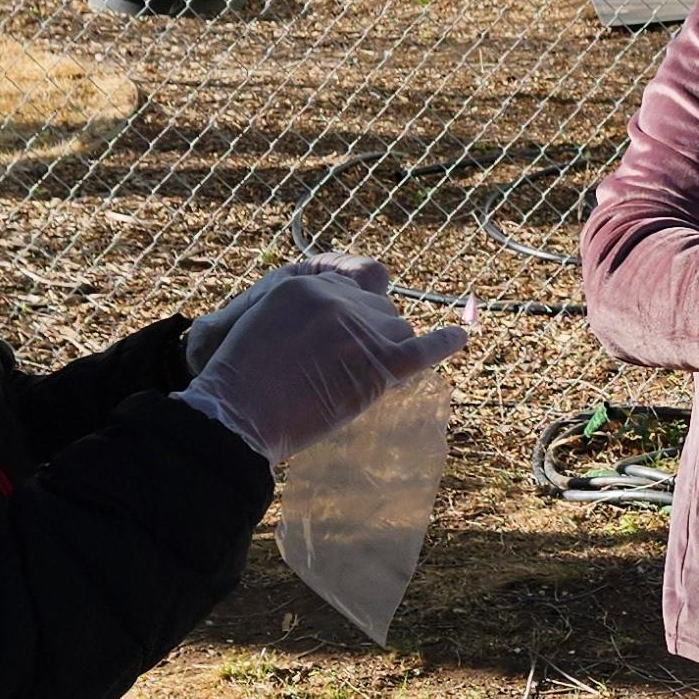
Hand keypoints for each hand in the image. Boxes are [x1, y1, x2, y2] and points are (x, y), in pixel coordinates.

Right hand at [177, 270, 463, 461]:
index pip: (353, 285)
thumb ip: (299, 315)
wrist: (237, 414)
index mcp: (304, 284)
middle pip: (379, 308)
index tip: (354, 325)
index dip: (356, 309)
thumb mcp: (258, 325)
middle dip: (371, 332)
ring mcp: (360, 328)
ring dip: (391, 348)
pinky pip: (425, 349)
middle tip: (349, 365)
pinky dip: (446, 342)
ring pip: (399, 329)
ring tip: (370, 374)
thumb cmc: (239, 382)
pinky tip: (461, 337)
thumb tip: (331, 326)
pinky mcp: (378, 364)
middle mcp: (336, 299)